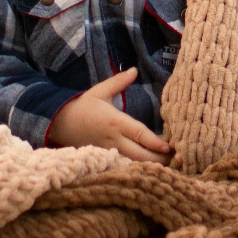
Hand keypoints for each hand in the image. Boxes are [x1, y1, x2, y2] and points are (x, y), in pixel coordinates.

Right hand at [48, 70, 172, 162]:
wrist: (60, 124)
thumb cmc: (83, 106)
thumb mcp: (100, 91)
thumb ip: (119, 82)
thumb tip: (134, 69)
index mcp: (115, 122)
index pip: (139, 134)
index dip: (156, 142)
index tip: (170, 145)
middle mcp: (114, 140)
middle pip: (141, 155)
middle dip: (160, 158)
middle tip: (177, 157)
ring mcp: (110, 152)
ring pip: (134, 164)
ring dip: (152, 165)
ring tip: (169, 163)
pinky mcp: (107, 159)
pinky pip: (126, 166)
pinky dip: (140, 167)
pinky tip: (152, 167)